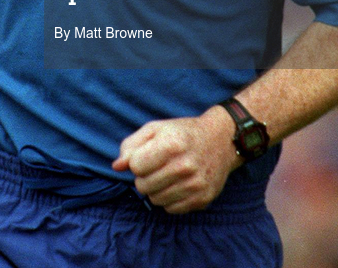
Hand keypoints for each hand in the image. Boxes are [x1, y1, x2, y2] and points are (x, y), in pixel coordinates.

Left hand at [112, 106, 241, 212]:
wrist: (221, 140)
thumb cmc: (182, 133)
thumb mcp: (156, 129)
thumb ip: (132, 145)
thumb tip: (117, 167)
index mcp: (172, 144)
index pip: (135, 166)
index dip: (137, 161)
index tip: (147, 155)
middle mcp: (185, 166)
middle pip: (142, 186)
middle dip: (144, 176)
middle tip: (157, 166)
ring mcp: (195, 185)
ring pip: (155, 200)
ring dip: (156, 189)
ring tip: (167, 175)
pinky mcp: (202, 199)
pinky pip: (170, 209)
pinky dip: (169, 199)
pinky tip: (178, 185)